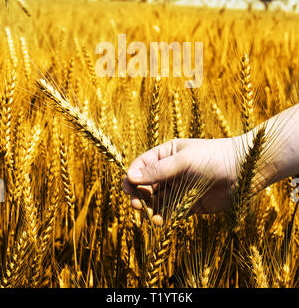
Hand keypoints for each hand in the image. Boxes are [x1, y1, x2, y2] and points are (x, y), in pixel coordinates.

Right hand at [123, 136, 247, 224]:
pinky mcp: (190, 204)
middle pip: (147, 185)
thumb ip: (158, 171)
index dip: (133, 176)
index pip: (142, 165)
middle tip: (136, 205)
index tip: (128, 188)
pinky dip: (164, 216)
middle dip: (140, 195)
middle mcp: (171, 171)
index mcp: (167, 154)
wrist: (245, 170)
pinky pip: (171, 211)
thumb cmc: (214, 157)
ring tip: (149, 216)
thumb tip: (130, 176)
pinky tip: (161, 220)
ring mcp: (180, 188)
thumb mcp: (184, 161)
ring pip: (157, 200)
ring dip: (150, 208)